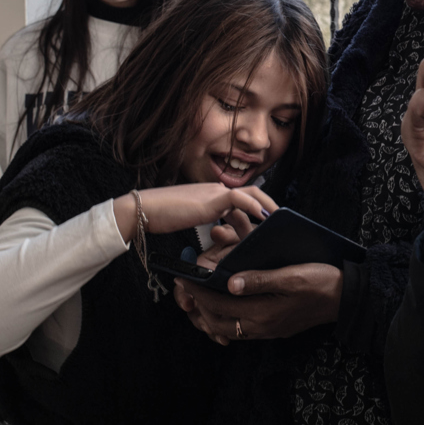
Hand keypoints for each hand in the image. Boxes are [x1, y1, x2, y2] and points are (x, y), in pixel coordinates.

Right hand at [113, 184, 276, 241]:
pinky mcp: (212, 199)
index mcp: (212, 195)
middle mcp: (216, 190)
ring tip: (276, 226)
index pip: (242, 200)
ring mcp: (215, 192)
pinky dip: (255, 208)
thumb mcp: (190, 220)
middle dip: (268, 207)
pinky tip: (264, 219)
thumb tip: (218, 234)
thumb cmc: (162, 217)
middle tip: (280, 224)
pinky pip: (241, 200)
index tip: (266, 226)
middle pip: (253, 194)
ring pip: (251, 196)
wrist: (143, 210)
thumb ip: (205, 222)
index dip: (256, 212)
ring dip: (265, 211)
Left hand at [172, 263, 342, 344]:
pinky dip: (227, 320)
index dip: (198, 292)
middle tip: (186, 288)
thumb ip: (259, 280)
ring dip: (211, 316)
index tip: (183, 278)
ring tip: (200, 299)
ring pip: (229, 330)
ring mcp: (268, 330)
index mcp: (263, 312)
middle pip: (218, 323)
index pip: (220, 305)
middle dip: (199, 306)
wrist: (344, 299)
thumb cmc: (320, 281)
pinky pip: (242, 330)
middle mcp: (262, 326)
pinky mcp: (274, 329)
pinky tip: (226, 306)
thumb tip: (229, 283)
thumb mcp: (291, 275)